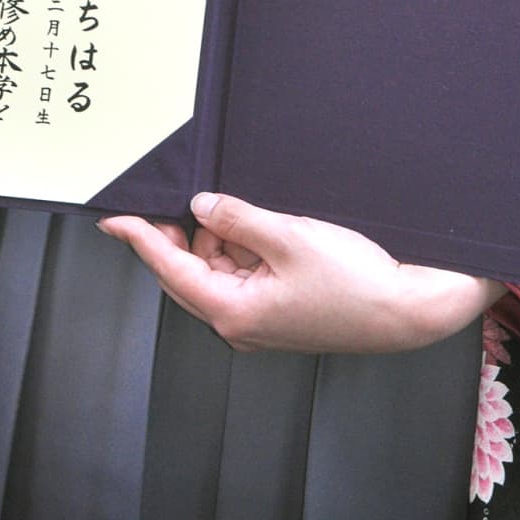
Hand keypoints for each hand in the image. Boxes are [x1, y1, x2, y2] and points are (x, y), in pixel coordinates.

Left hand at [98, 191, 502, 354]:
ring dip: (217, 238)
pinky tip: (258, 225)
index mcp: (234, 311)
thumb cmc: (355, 282)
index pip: (171, 269)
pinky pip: (241, 274)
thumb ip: (239, 218)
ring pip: (216, 270)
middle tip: (179, 196)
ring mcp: (258, 319)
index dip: (141, 239)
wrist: (404, 309)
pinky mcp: (278, 310)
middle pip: (188, 273)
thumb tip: (201, 206)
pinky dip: (240, 248)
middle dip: (180, 234)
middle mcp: (239, 322)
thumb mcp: (291, 237)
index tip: (114, 218)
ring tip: (241, 207)